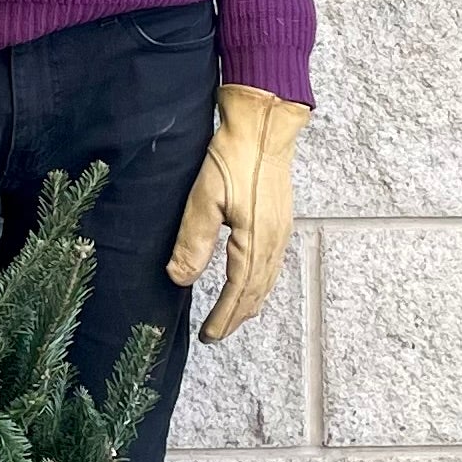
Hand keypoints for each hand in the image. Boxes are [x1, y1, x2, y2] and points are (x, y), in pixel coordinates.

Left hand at [165, 81, 310, 341]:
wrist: (264, 125)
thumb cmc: (232, 157)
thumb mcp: (204, 197)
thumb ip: (193, 241)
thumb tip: (179, 279)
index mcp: (255, 241)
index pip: (238, 292)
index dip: (223, 317)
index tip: (208, 336)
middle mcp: (273, 241)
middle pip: (257, 292)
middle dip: (237, 316)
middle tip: (217, 334)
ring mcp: (281, 231)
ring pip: (268, 280)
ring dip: (250, 303)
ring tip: (233, 317)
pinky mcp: (281, 220)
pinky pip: (273, 265)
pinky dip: (261, 284)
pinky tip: (251, 282)